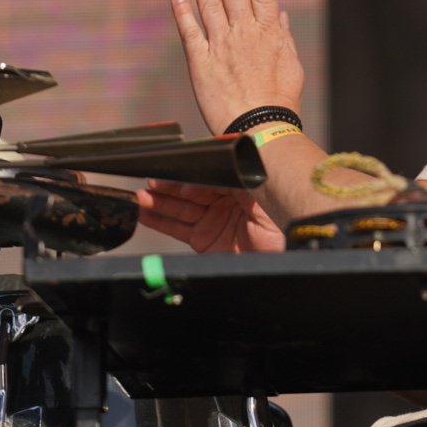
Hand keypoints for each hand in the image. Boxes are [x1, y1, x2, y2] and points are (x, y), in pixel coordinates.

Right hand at [137, 179, 286, 253]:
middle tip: (147, 184)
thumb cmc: (281, 215)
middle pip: (187, 191)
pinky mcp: (206, 240)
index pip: (202, 175)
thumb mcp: (255, 191)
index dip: (185, 177)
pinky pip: (178, 228)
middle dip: (165, 188)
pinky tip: (142, 214)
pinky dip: (159, 222)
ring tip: (136, 199)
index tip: (169, 175)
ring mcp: (213, 220)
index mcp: (235, 181)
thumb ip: (226, 183)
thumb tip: (194, 183)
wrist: (290, 251)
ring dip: (156, 204)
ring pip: (178, 209)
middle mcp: (221, 199)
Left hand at [171, 0, 303, 132]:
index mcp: (268, 33)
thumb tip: (278, 14)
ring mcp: (221, 46)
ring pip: (209, 3)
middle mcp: (244, 33)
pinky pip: (190, 32)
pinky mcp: (201, 63)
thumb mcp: (291, 66)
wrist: (259, 129)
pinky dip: (183, 11)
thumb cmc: (279, 101)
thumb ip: (283, 37)